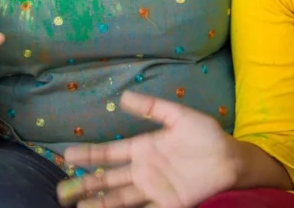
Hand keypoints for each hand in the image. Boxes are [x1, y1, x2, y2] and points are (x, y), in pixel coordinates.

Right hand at [56, 91, 239, 207]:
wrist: (232, 161)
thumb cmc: (207, 136)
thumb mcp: (179, 116)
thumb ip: (153, 107)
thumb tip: (123, 97)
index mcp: (143, 149)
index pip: (109, 153)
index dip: (88, 155)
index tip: (67, 155)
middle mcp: (143, 171)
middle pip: (108, 180)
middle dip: (85, 185)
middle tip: (62, 191)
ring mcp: (154, 190)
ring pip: (119, 199)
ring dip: (99, 204)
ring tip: (77, 207)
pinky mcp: (168, 204)